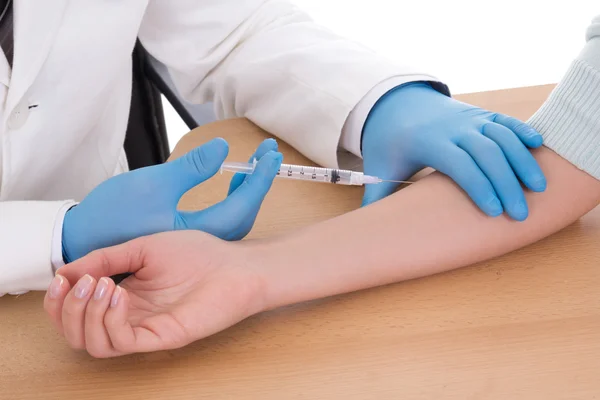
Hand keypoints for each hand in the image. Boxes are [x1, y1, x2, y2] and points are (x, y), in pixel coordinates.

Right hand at [45, 232, 262, 356]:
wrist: (235, 264)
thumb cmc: (198, 254)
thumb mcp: (142, 247)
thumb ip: (105, 258)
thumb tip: (66, 270)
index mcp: (122, 295)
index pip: (75, 311)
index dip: (58, 299)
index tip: (61, 277)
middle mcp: (128, 316)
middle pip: (76, 333)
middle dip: (65, 309)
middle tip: (79, 283)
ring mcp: (144, 328)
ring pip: (93, 343)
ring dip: (85, 314)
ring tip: (103, 285)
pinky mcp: (161, 336)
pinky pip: (121, 341)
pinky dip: (109, 320)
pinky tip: (120, 294)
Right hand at [62, 138, 281, 261]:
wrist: (86, 238)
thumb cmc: (114, 213)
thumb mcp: (153, 183)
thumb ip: (192, 167)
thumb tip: (223, 148)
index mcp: (198, 231)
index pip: (242, 204)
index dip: (260, 177)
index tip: (270, 153)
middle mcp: (203, 242)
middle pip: (244, 211)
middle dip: (259, 180)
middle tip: (268, 152)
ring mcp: (197, 241)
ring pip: (234, 216)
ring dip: (248, 189)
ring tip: (255, 162)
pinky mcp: (189, 236)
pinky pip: (222, 218)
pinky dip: (233, 198)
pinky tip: (232, 182)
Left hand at [361, 82, 546, 220]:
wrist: (398, 103)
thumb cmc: (390, 142)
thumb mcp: (380, 166)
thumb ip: (376, 197)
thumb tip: (366, 231)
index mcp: (429, 142)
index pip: (459, 164)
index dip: (478, 186)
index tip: (493, 212)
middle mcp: (453, 128)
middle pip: (488, 153)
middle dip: (507, 183)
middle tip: (520, 214)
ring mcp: (470, 118)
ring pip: (502, 136)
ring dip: (523, 160)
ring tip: (538, 188)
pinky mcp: (481, 114)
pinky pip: (506, 121)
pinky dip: (523, 131)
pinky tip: (539, 147)